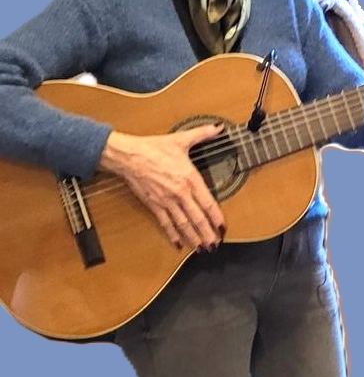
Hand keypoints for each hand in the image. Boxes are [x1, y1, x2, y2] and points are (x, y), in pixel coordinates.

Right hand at [99, 124, 225, 250]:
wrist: (128, 155)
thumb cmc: (154, 147)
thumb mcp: (181, 139)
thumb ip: (203, 134)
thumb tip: (219, 127)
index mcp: (189, 178)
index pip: (207, 202)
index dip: (216, 216)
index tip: (223, 227)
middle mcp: (179, 192)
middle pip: (197, 217)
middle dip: (207, 233)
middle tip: (216, 245)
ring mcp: (166, 201)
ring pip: (183, 223)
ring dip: (193, 237)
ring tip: (202, 248)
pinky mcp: (153, 204)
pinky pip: (165, 223)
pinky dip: (172, 234)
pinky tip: (179, 244)